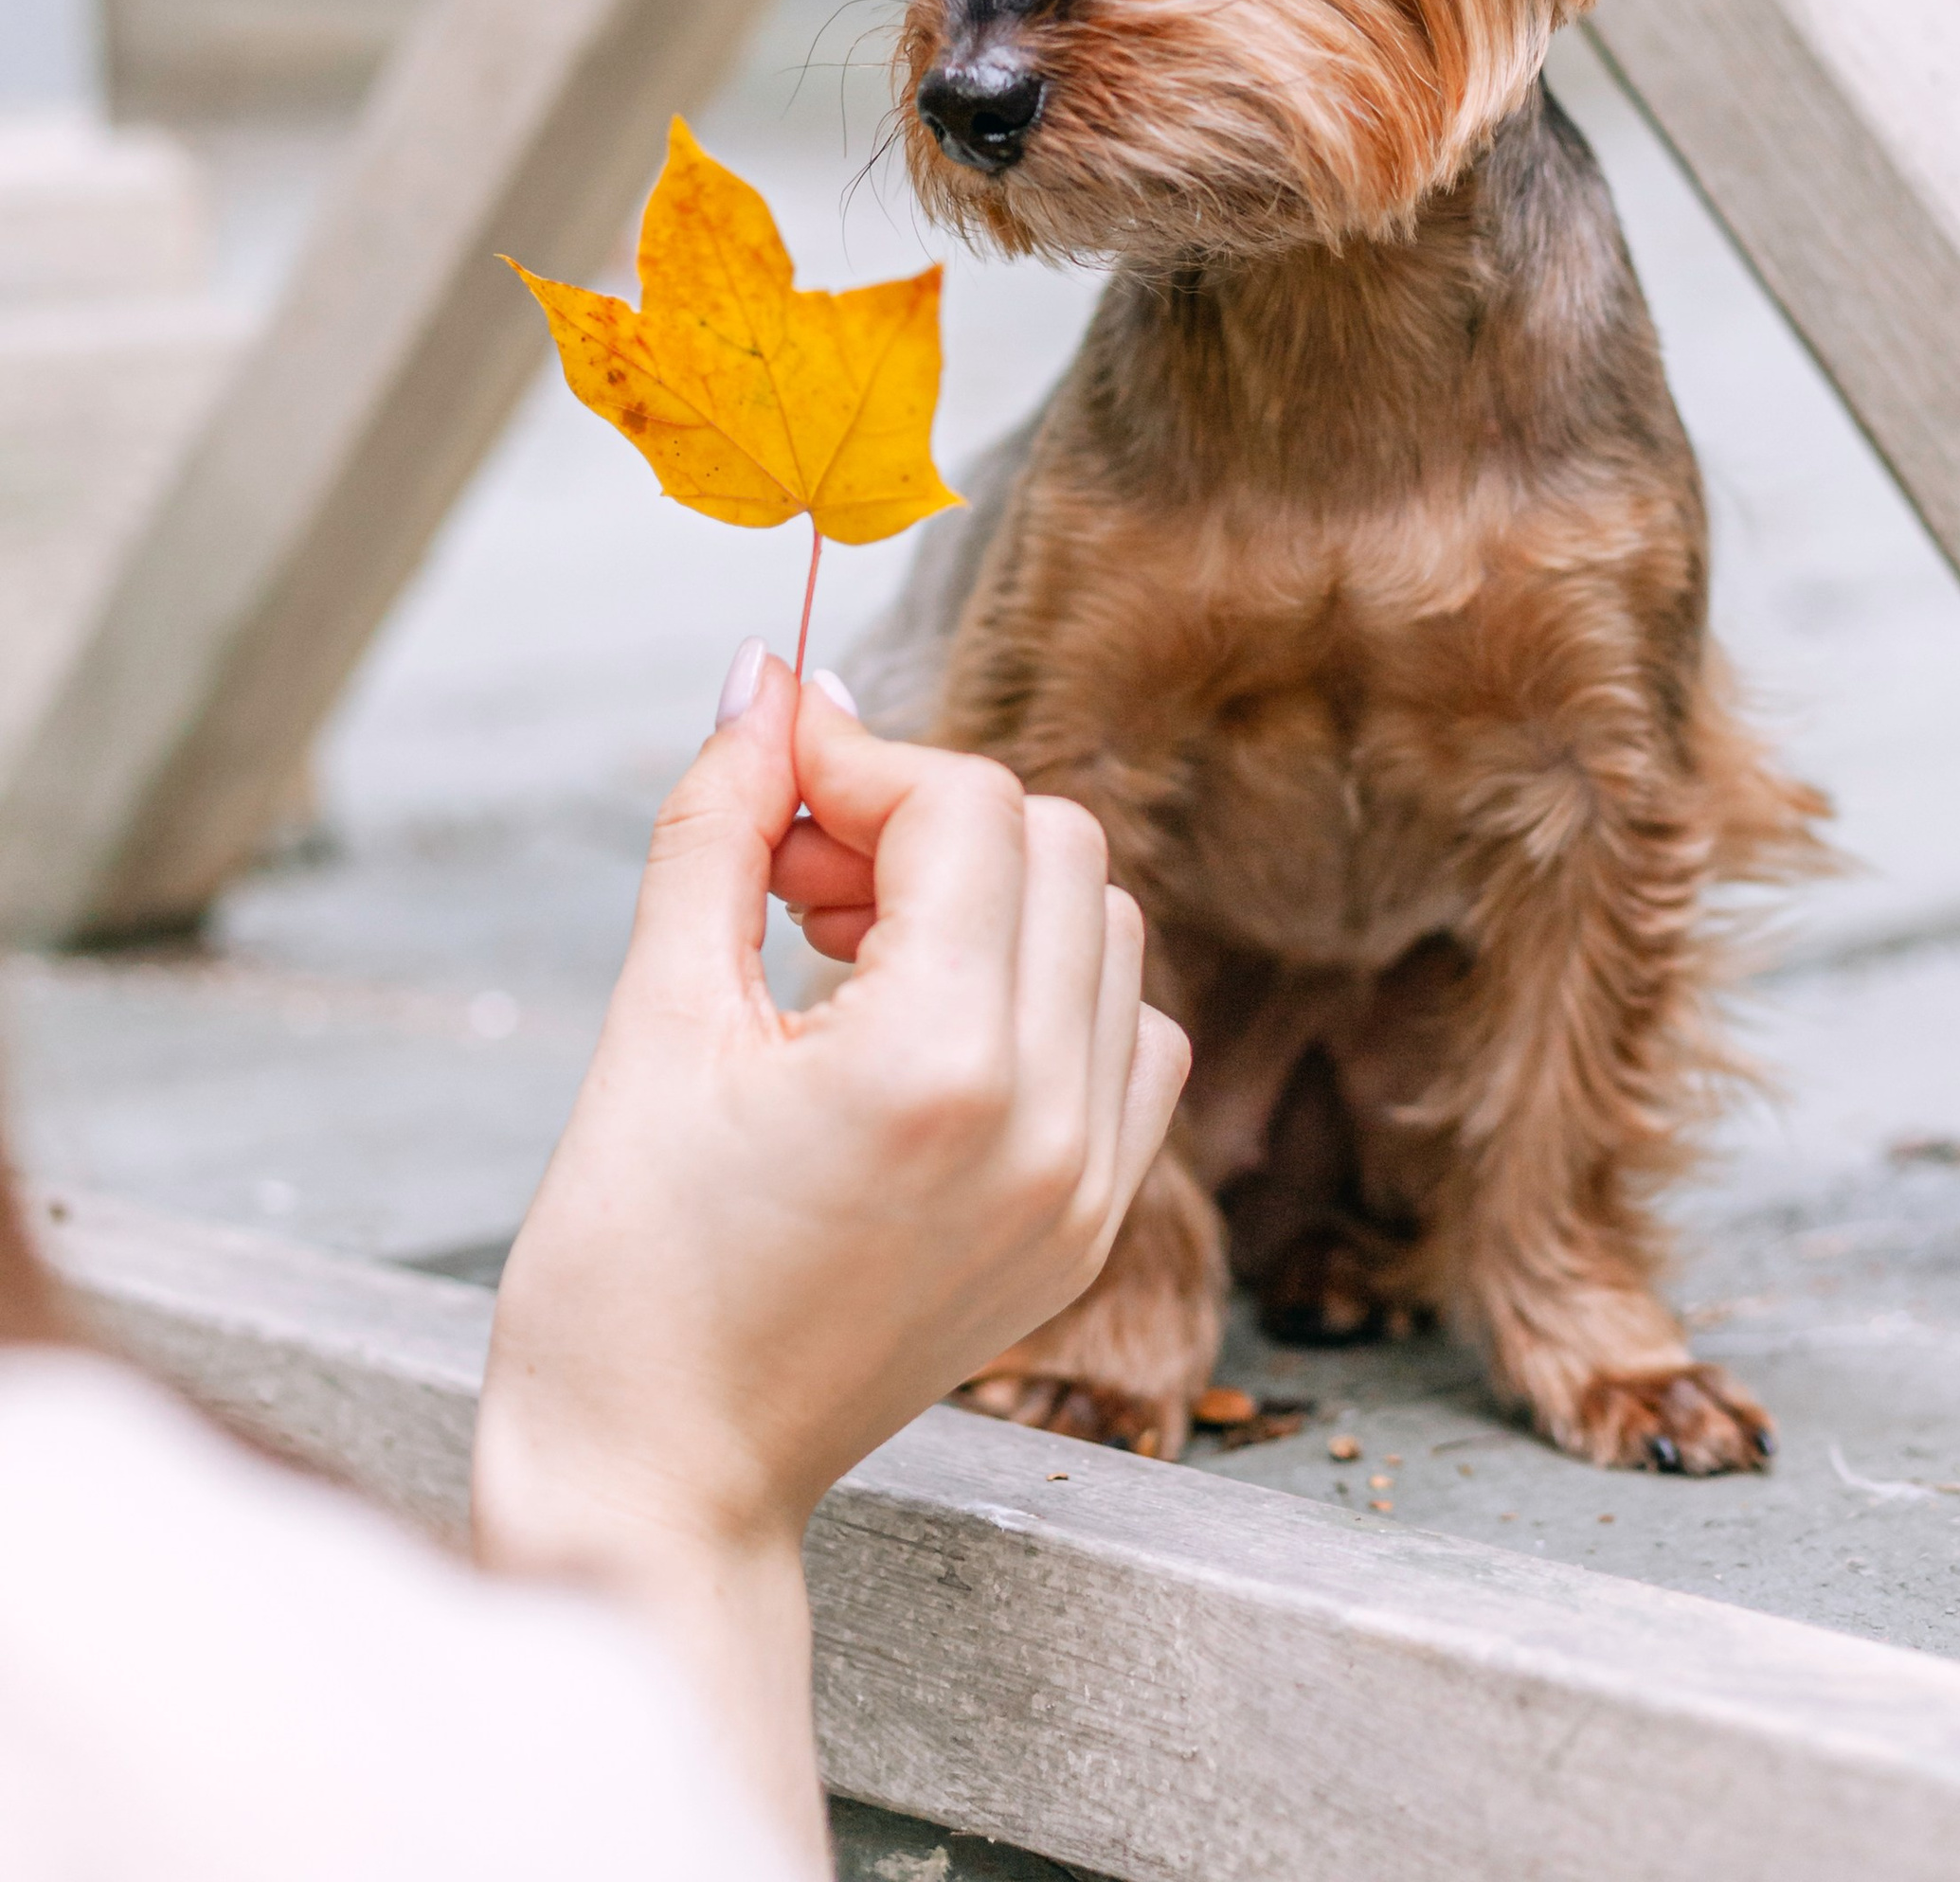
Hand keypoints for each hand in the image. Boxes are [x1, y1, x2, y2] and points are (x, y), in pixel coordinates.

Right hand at [472, 641, 1187, 1857]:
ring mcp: (1088, 1184)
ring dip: (986, 896)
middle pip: (1052, 842)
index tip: (771, 775)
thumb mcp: (653, 1023)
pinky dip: (1044, 990)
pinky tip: (922, 1026)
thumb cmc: (623, 1284)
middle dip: (921, 820)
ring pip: (1103, 925)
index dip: (858, 758)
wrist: (658, 1483)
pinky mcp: (1090, 1226)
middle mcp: (1049, 1122)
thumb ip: (720, 827)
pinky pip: (1128, 1034)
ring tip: (844, 951)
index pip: (965, 805)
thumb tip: (763, 683)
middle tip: (795, 875)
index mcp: (941, 1069)